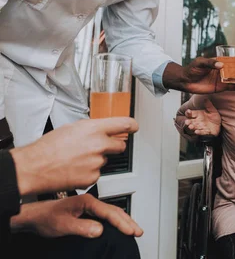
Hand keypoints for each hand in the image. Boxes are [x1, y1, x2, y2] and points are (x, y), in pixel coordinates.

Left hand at [10, 194, 142, 238]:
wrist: (34, 216)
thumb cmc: (46, 218)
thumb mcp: (63, 226)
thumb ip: (82, 227)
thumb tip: (100, 230)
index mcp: (87, 202)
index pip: (110, 213)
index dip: (122, 223)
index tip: (131, 231)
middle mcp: (90, 201)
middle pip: (115, 211)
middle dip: (128, 221)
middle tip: (139, 231)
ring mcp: (89, 206)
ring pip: (112, 212)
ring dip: (124, 220)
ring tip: (134, 229)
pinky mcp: (87, 211)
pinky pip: (106, 214)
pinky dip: (116, 220)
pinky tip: (119, 225)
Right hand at [11, 117, 137, 195]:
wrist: (33, 168)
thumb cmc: (48, 148)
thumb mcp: (72, 128)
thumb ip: (92, 128)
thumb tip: (103, 129)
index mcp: (94, 129)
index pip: (124, 124)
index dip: (131, 126)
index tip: (134, 127)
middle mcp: (99, 145)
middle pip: (120, 145)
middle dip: (113, 146)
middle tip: (98, 147)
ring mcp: (97, 163)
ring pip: (105, 160)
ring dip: (97, 159)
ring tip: (76, 158)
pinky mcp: (93, 177)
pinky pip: (97, 173)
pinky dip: (89, 172)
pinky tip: (75, 169)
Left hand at [163, 58, 234, 93]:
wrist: (185, 80)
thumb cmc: (192, 69)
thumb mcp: (200, 63)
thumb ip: (210, 63)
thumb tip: (221, 65)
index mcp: (220, 62)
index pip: (234, 62)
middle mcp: (224, 70)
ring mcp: (224, 79)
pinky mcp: (222, 87)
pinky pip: (234, 88)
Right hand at [178, 99, 220, 138]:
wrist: (220, 125)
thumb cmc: (214, 118)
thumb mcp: (213, 110)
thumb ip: (209, 105)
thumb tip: (206, 99)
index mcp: (198, 115)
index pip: (191, 114)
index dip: (189, 113)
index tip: (188, 111)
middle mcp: (198, 121)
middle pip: (191, 121)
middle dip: (188, 122)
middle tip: (187, 122)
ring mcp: (201, 127)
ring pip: (195, 127)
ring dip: (192, 127)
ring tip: (191, 126)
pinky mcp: (206, 132)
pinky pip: (202, 132)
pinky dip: (199, 132)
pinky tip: (196, 132)